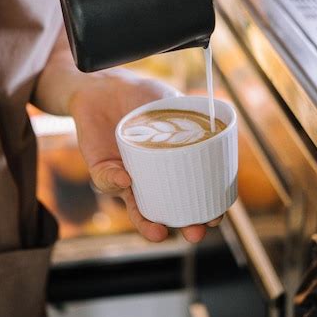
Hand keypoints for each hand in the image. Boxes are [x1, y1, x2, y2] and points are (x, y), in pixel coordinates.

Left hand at [69, 69, 221, 242]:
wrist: (105, 84)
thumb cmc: (143, 95)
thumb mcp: (170, 102)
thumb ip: (187, 115)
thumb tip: (204, 133)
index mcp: (175, 163)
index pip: (195, 193)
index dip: (207, 209)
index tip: (215, 217)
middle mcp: (152, 176)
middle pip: (171, 210)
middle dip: (184, 227)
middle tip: (195, 233)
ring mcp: (128, 177)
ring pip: (138, 210)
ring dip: (148, 224)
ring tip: (160, 232)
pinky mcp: (101, 169)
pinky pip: (107, 181)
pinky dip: (116, 182)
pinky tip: (126, 179)